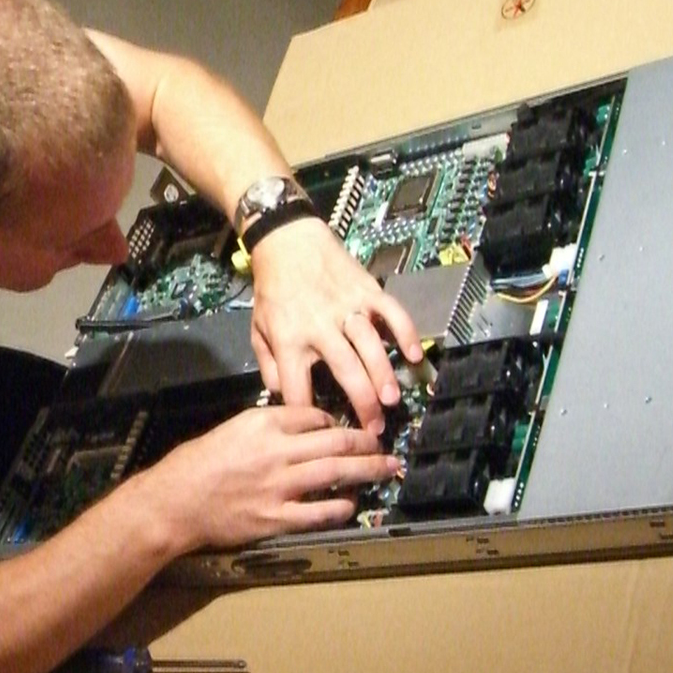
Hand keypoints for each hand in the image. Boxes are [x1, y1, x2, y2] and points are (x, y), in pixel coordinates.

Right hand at [139, 405, 397, 550]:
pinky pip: (319, 513)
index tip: (347, 426)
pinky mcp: (277, 518)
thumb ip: (270, 426)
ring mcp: (279, 486)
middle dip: (365, 442)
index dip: (336, 420)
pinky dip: (341, 507)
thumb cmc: (200, 461)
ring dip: (366, 470)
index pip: (313, 415)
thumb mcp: (234, 427)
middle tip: (384, 444)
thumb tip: (306, 428)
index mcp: (264, 423)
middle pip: (335, 441)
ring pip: (335, 473)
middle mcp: (277, 451)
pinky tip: (353, 503)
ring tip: (386, 468)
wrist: (176, 501)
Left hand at [246, 217, 421, 433]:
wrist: (286, 241)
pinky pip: (392, 312)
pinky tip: (415, 355)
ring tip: (392, 400)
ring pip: (370, 345)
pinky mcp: (366, 290)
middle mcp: (319, 326)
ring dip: (383, 374)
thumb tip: (284, 397)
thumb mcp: (257, 330)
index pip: (299, 388)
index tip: (326, 432)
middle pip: (344, 372)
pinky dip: (406, 333)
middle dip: (362, 404)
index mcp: (289, 339)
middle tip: (374, 428)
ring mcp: (346, 307)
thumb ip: (269, 366)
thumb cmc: (273, 290)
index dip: (311, 415)